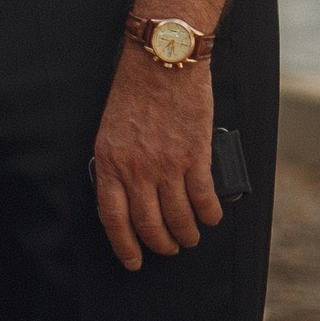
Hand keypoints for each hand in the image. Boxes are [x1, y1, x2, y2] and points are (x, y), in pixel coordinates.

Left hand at [93, 45, 222, 268]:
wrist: (162, 59)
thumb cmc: (136, 89)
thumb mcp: (111, 128)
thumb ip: (118, 162)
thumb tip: (130, 194)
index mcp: (109, 160)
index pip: (113, 216)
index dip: (123, 245)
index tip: (132, 260)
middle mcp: (135, 167)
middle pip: (148, 225)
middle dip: (161, 245)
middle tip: (168, 248)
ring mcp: (166, 164)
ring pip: (178, 218)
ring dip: (187, 234)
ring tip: (190, 236)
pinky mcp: (195, 156)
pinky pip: (203, 200)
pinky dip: (209, 215)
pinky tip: (210, 217)